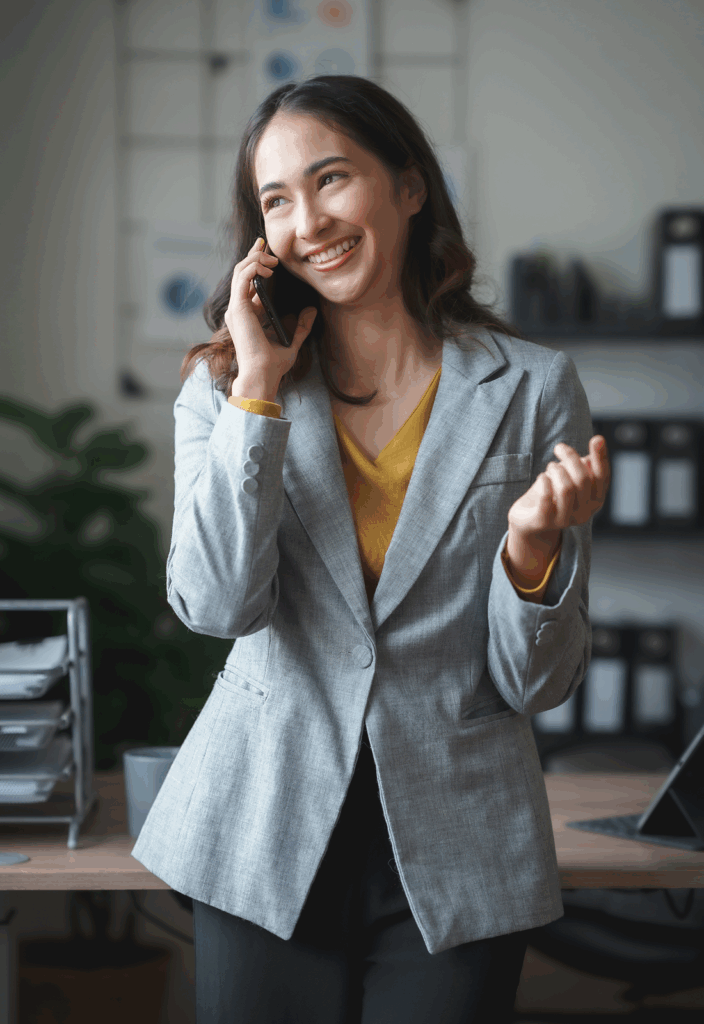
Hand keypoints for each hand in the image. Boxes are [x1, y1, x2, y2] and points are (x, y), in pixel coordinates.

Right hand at [224, 238, 317, 398]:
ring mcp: (236, 308)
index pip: (248, 282)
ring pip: (240, 271)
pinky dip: (254, 267)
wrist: (263, 375)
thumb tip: (311, 311)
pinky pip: (242, 277)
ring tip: (273, 261)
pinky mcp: (238, 308)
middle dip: (254, 255)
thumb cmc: (273, 364)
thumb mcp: (292, 341)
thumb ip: (300, 326)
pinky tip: (268, 268)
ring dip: (256, 259)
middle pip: (242, 272)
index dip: (256, 264)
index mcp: (248, 315)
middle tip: (266, 244)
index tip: (267, 252)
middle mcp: (239, 310)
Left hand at [503, 436, 609, 594]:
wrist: (529, 520)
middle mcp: (584, 513)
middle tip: (559, 447)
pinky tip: (542, 477)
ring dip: (556, 470)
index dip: (601, 458)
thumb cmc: (552, 493)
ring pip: (566, 488)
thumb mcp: (570, 477)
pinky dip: (544, 482)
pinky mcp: (544, 522)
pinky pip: (547, 499)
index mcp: (595, 500)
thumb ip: (584, 464)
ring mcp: (564, 520)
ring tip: (551, 466)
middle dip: (570, 457)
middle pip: (582, 479)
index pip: (602, 477)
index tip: (597, 438)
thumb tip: (598, 444)